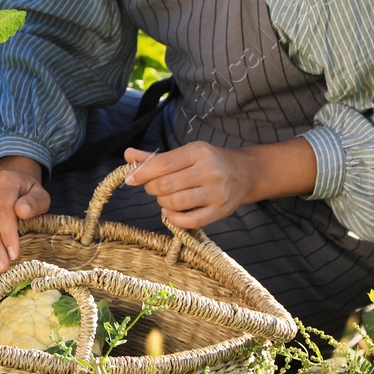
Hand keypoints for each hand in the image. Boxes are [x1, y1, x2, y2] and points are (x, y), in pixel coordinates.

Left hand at [123, 143, 253, 228]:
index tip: (131, 178)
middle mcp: (209, 170)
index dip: (142, 173)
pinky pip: (190, 221)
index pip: (162, 163)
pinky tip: (170, 212)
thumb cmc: (209, 162)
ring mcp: (216, 192)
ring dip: (162, 202)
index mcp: (198, 152)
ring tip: (165, 198)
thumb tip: (128, 154)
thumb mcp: (186, 153)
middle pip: (166, 184)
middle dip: (152, 188)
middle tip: (153, 188)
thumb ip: (156, 157)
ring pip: (175, 202)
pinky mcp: (220, 211)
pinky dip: (174, 218)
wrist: (245, 174)